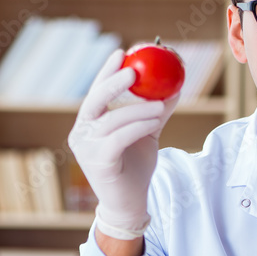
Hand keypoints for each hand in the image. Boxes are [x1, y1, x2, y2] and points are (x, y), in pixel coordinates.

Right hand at [68, 49, 178, 239]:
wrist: (130, 202)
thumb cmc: (134, 167)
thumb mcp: (146, 133)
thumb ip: (155, 111)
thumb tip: (174, 87)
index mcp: (89, 123)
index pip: (95, 92)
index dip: (106, 71)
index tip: (121, 53)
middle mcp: (82, 133)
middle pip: (94, 100)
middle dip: (113, 82)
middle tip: (134, 71)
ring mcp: (86, 148)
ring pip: (112, 120)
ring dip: (138, 109)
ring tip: (159, 106)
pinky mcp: (98, 162)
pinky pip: (119, 137)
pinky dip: (138, 126)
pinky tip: (154, 121)